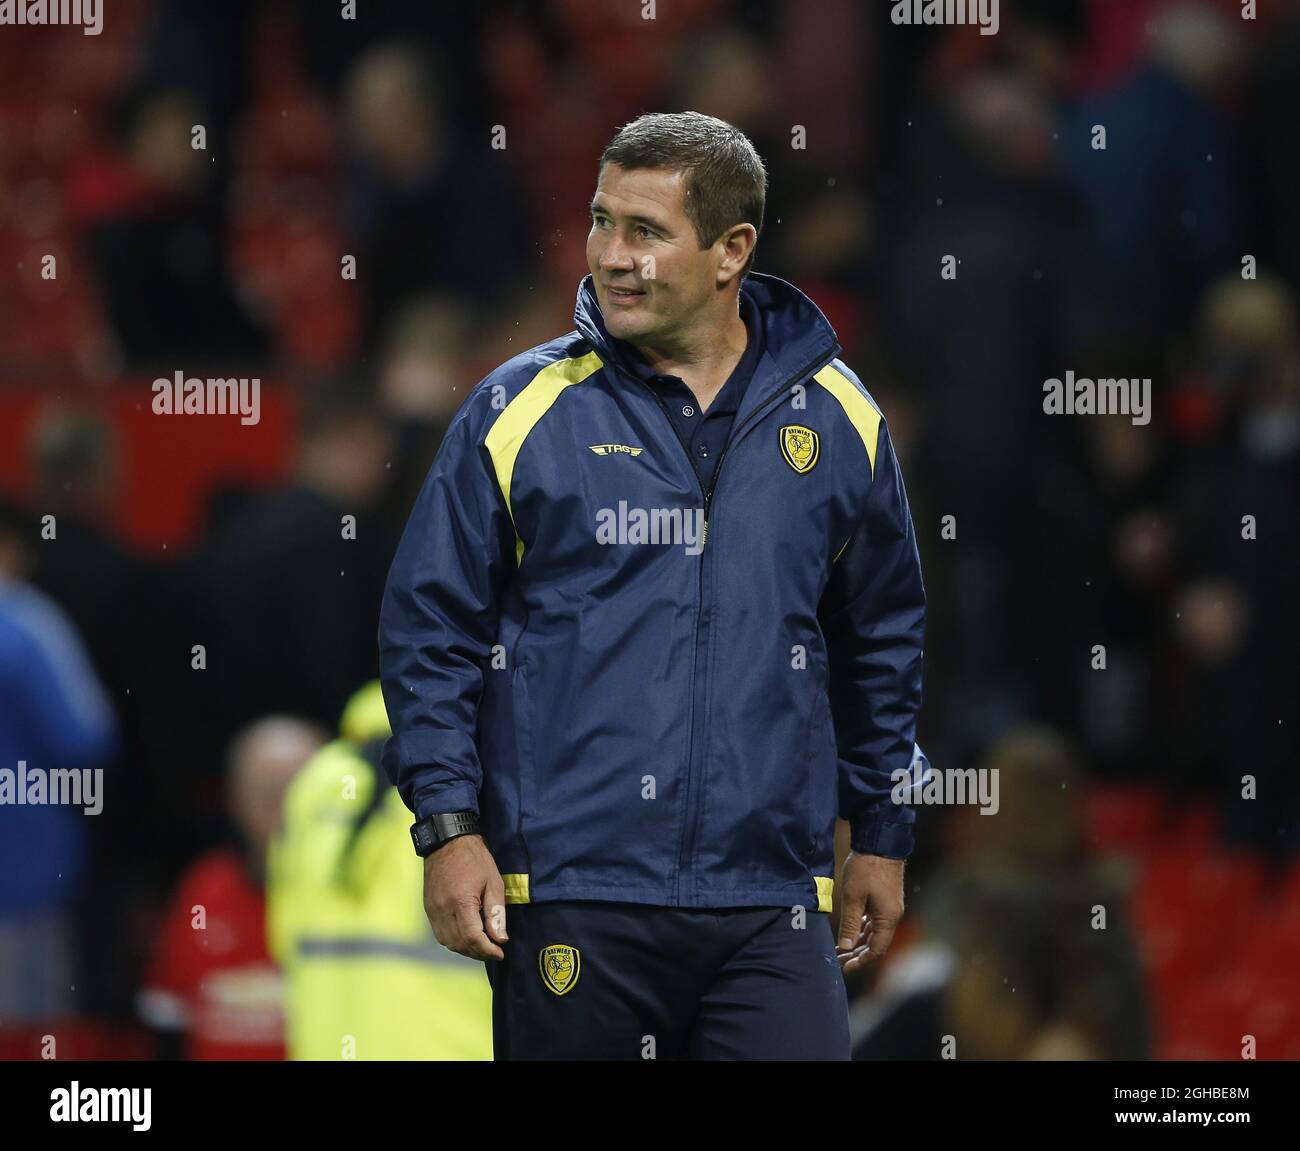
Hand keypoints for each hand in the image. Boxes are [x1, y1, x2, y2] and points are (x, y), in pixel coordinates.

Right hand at [422, 834, 508, 960]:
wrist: (448, 841)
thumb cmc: (475, 859)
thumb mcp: (493, 882)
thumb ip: (496, 913)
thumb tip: (500, 939)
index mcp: (461, 902)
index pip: (473, 938)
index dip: (487, 951)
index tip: (500, 953)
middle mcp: (443, 909)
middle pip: (459, 944)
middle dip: (478, 953)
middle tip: (493, 951)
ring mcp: (433, 910)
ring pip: (447, 942)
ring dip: (465, 949)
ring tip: (481, 946)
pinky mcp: (428, 908)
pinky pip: (440, 933)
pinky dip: (454, 940)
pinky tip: (466, 937)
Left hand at [835, 852, 904, 973]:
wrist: (879, 843)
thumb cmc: (866, 868)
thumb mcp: (854, 897)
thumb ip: (850, 924)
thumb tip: (845, 948)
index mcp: (888, 919)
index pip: (876, 950)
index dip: (860, 961)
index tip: (844, 967)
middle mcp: (891, 916)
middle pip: (875, 943)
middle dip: (856, 953)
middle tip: (836, 959)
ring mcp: (889, 908)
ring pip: (874, 932)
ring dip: (857, 941)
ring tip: (839, 948)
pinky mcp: (884, 899)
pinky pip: (874, 921)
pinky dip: (861, 928)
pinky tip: (849, 931)